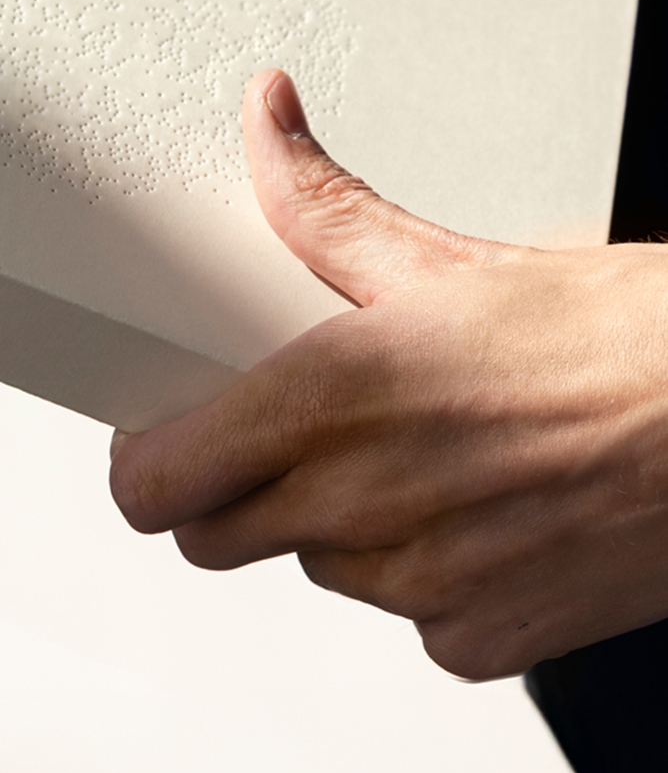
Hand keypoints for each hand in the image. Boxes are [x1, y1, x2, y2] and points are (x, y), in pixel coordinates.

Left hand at [109, 74, 667, 682]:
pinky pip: (411, 623)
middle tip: (309, 443)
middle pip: (215, 539)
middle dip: (241, 494)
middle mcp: (364, 503)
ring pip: (322, 574)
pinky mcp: (476, 642)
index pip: (153, 483)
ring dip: (351, 532)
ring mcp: (419, 585)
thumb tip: (267, 130)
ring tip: (442, 464)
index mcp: (336, 398)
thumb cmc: (634, 342)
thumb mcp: (462, 260)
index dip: (153, 463)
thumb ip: (327, 214)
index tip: (170, 441)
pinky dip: (435, 583)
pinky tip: (495, 517)